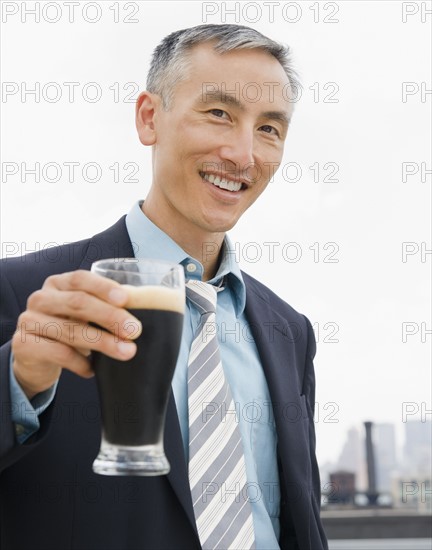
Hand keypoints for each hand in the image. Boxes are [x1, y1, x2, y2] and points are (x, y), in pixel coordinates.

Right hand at [11, 270, 141, 399]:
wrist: (35, 357)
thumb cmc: (69, 329)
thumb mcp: (86, 315)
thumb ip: (107, 308)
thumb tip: (143, 307)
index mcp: (59, 283)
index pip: (81, 278)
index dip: (104, 287)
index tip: (126, 299)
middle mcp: (42, 297)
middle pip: (78, 303)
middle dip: (111, 316)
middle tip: (135, 330)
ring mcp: (29, 320)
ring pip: (70, 330)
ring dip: (103, 343)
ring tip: (126, 352)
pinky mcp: (23, 344)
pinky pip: (58, 353)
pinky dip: (80, 363)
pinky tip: (93, 369)